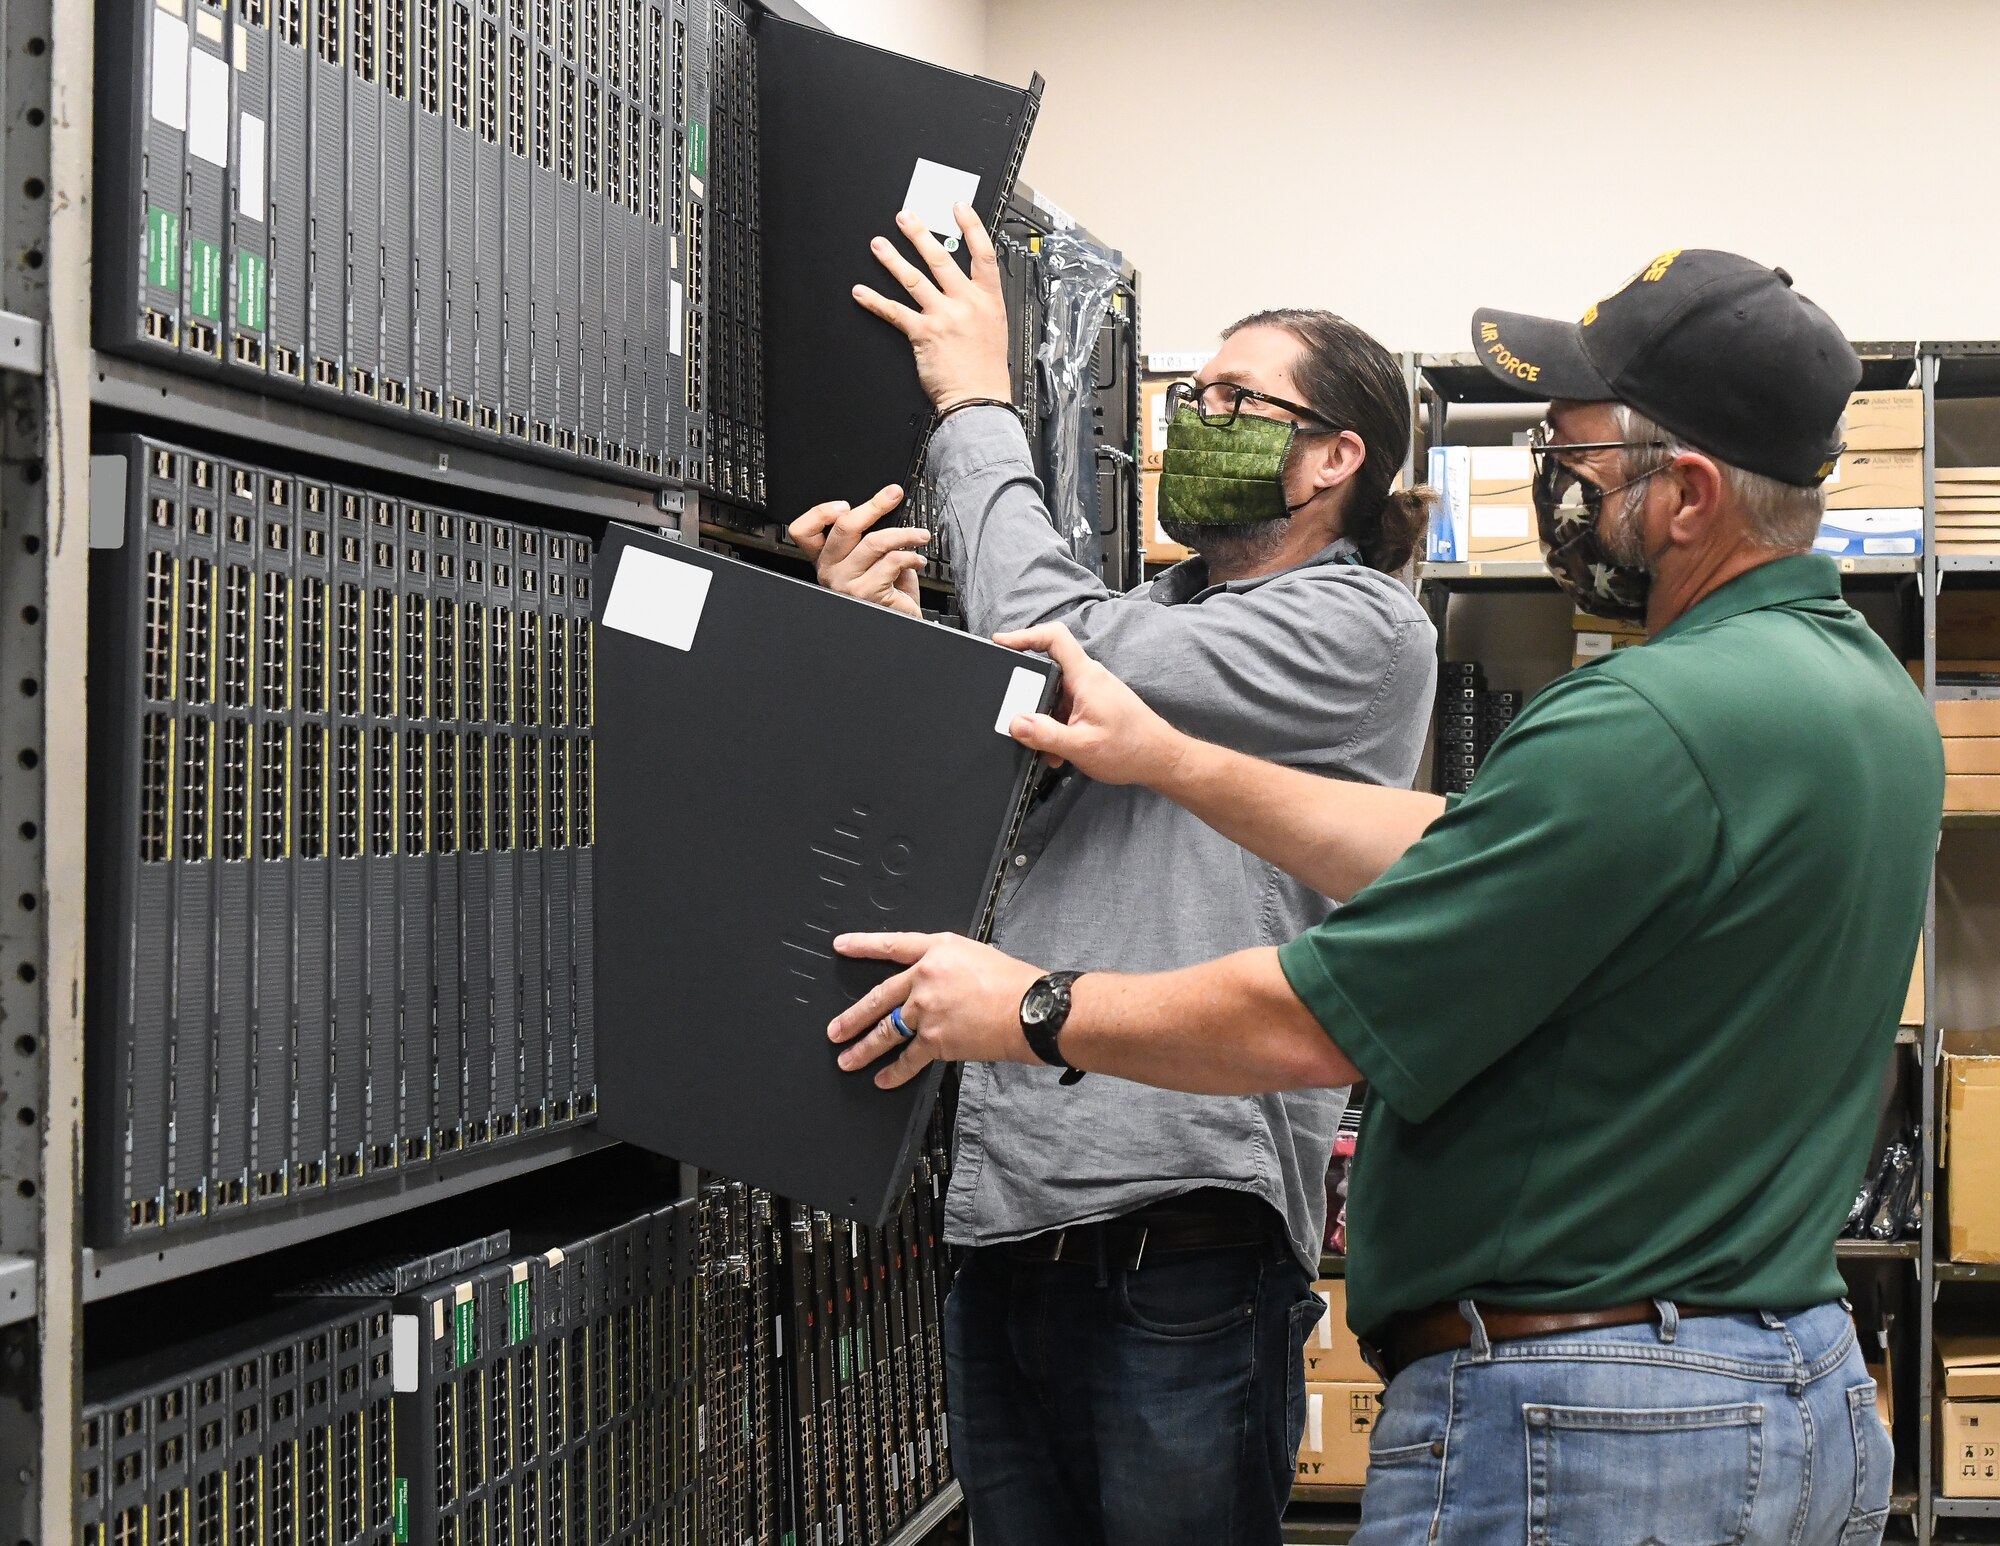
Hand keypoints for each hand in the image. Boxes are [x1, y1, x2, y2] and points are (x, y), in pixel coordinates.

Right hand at [787, 484, 927, 617]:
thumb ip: (869, 536)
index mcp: (827, 559)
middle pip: (844, 527)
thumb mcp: (874, 559)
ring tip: (920, 535)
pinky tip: (917, 560)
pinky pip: (891, 561)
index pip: (803, 532)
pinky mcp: (866, 592)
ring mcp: (846, 583)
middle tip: (894, 496)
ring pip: (874, 542)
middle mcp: (830, 571)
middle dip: (874, 506)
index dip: (819, 513)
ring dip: (904, 534)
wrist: (901, 622)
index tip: (844, 505)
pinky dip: (911, 556)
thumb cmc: (888, 592)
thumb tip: (886, 507)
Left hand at [827, 933, 1045, 1089]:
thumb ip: (951, 968)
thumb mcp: (978, 957)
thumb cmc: (1016, 983)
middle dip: (853, 1017)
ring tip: (846, 1059)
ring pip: (886, 1031)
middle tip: (835, 1029)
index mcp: (938, 949)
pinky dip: (894, 1072)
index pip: (893, 945)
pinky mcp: (935, 1039)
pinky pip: (908, 1058)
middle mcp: (925, 977)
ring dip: (864, 1048)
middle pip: (879, 997)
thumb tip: (939, 985)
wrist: (1031, 1010)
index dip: (864, 945)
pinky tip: (882, 1080)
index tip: (841, 946)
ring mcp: (927, 1009)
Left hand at [852, 204, 1012, 411]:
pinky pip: (894, 312)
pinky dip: (875, 301)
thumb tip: (960, 285)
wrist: (978, 400)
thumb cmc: (986, 370)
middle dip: (920, 234)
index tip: (958, 208)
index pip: (982, 253)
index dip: (970, 227)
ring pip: (914, 279)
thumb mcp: (994, 328)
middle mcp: (966, 304)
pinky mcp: (923, 334)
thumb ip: (978, 304)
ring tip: (879, 245)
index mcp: (988, 300)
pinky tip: (861, 292)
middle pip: (940, 259)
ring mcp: (944, 317)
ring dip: (892, 260)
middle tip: (905, 217)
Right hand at [995, 623, 1189, 786]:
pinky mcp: (1094, 705)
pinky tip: (1059, 751)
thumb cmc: (1132, 749)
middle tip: (1020, 720)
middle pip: (1046, 671)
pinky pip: (1065, 709)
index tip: (1002, 642)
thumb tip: (1016, 723)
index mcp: (1086, 677)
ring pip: (1054, 696)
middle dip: (1030, 698)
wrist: (1161, 760)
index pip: (1054, 638)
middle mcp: (1089, 678)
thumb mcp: (1081, 746)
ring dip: (1045, 721)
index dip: (1025, 634)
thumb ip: (1045, 735)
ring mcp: (1092, 692)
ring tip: (1048, 749)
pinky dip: (1057, 728)